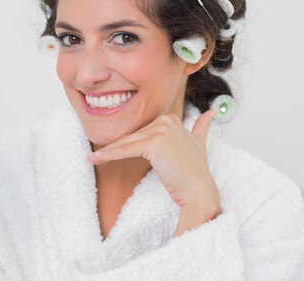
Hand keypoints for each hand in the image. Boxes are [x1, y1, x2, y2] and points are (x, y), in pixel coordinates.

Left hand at [87, 109, 221, 234]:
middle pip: (133, 136)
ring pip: (127, 143)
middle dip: (115, 148)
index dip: (126, 143)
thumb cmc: (195, 171)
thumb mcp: (199, 143)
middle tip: (95, 156)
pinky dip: (110, 155)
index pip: (141, 132)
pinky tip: (96, 159)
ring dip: (108, 152)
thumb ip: (201, 127)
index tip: (108, 150)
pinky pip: (126, 150)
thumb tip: (210, 113)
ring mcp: (161, 131)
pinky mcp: (154, 143)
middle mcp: (166, 120)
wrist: (199, 190)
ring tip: (92, 158)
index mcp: (171, 118)